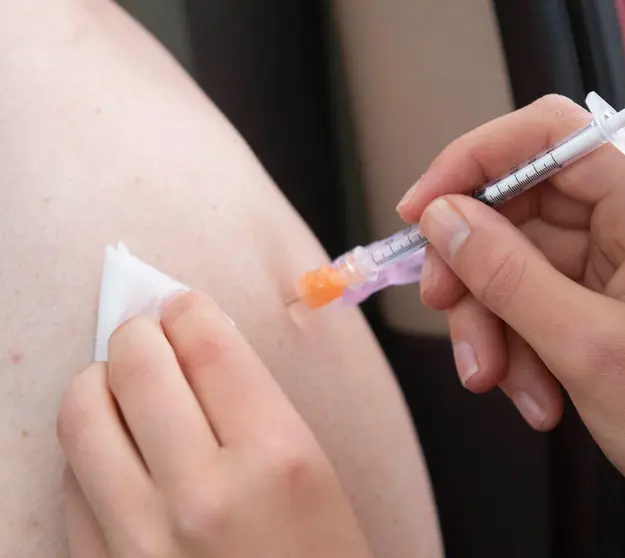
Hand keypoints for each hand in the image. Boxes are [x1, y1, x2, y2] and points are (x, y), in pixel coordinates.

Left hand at [57, 291, 371, 557]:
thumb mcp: (317, 478)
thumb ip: (255, 408)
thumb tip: (191, 347)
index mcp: (278, 458)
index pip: (208, 345)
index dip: (188, 311)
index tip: (182, 307)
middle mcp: (203, 495)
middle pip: (138, 366)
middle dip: (138, 333)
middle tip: (147, 334)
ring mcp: (142, 541)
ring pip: (82, 415)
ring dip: (97, 382)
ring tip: (118, 385)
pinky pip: (70, 483)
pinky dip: (87, 451)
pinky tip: (115, 452)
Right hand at [398, 94, 624, 557]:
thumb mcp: (584, 347)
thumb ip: (503, 273)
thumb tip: (443, 219)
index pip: (550, 136)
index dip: (472, 163)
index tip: (421, 211)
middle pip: (530, 208)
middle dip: (481, 271)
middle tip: (450, 316)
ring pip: (533, 261)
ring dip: (503, 322)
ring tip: (502, 382)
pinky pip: (554, 297)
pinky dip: (530, 341)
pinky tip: (537, 392)